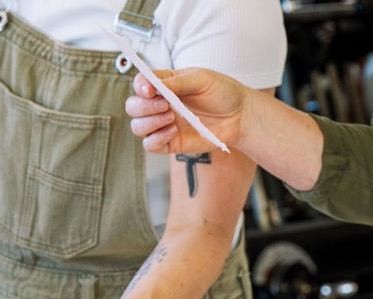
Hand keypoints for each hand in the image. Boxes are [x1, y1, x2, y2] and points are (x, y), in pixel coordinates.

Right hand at [126, 68, 249, 154]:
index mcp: (165, 84)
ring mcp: (164, 124)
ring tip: (171, 117)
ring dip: (150, 122)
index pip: (141, 83)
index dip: (140, 86)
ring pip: (137, 127)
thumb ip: (176, 82)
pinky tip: (173, 131)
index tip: (149, 90)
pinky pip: (150, 145)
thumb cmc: (222, 93)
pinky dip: (156, 138)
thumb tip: (154, 86)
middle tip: (165, 105)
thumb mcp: (201, 79)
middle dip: (143, 106)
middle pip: (133, 106)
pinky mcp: (171, 142)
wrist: (240, 116)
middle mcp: (160, 104)